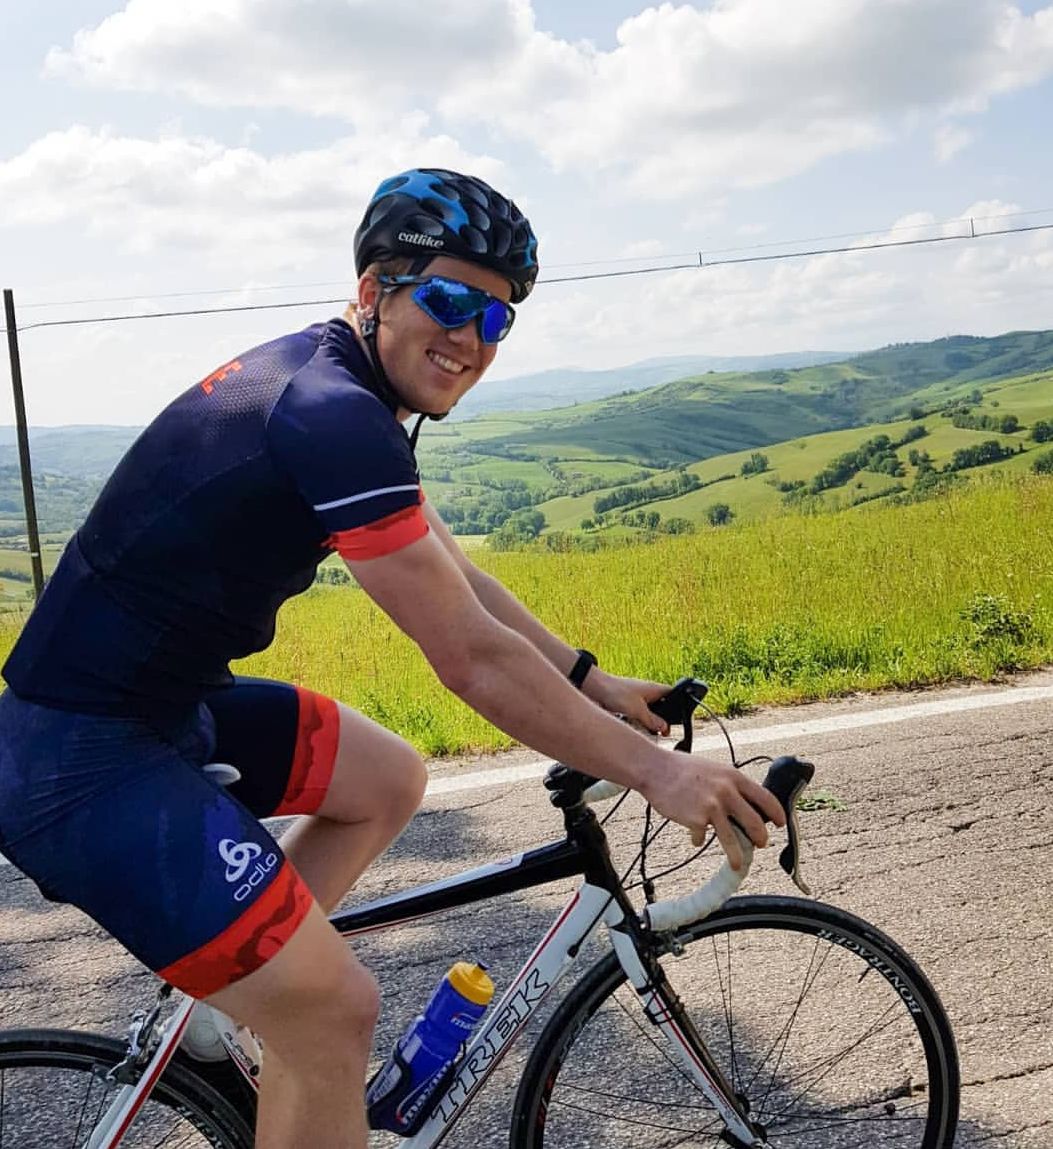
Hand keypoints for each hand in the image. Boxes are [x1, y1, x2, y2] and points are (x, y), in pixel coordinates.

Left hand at [584, 670, 672, 736]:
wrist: (594, 688)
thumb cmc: (616, 693)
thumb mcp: (638, 711)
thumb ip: (653, 720)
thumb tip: (664, 728)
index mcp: (654, 689)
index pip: (674, 695)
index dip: (678, 707)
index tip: (677, 722)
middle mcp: (647, 692)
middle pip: (662, 706)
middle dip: (662, 719)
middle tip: (661, 731)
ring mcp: (637, 697)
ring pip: (649, 711)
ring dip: (648, 721)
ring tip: (647, 730)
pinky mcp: (627, 702)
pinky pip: (637, 713)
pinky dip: (637, 721)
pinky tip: (633, 727)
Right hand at [638, 748, 786, 870]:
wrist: (655, 769)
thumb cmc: (683, 769)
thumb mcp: (714, 770)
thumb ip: (730, 786)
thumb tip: (745, 806)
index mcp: (734, 777)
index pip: (766, 798)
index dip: (777, 813)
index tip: (780, 823)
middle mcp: (726, 792)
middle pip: (754, 822)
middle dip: (760, 838)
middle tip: (761, 843)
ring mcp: (712, 807)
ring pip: (733, 839)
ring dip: (737, 855)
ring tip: (737, 864)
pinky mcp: (696, 820)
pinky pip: (702, 837)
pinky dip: (699, 839)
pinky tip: (695, 837)